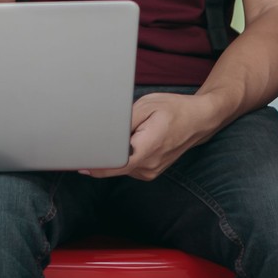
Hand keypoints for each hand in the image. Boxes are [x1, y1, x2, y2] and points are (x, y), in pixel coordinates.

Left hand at [83, 93, 222, 181]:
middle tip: (93, 139)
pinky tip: (132, 140)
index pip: (115, 164)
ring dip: (116, 153)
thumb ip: (123, 121)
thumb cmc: (174, 109)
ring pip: (121, 167)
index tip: (78, 160)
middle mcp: (150, 165)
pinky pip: (128, 166)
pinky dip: (124, 155)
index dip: (95, 165)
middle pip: (115, 167)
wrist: (199, 120)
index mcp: (148, 148)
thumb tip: (103, 133)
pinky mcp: (150, 171)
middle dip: (102, 154)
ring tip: (129, 133)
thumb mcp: (146, 106)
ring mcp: (151, 171)